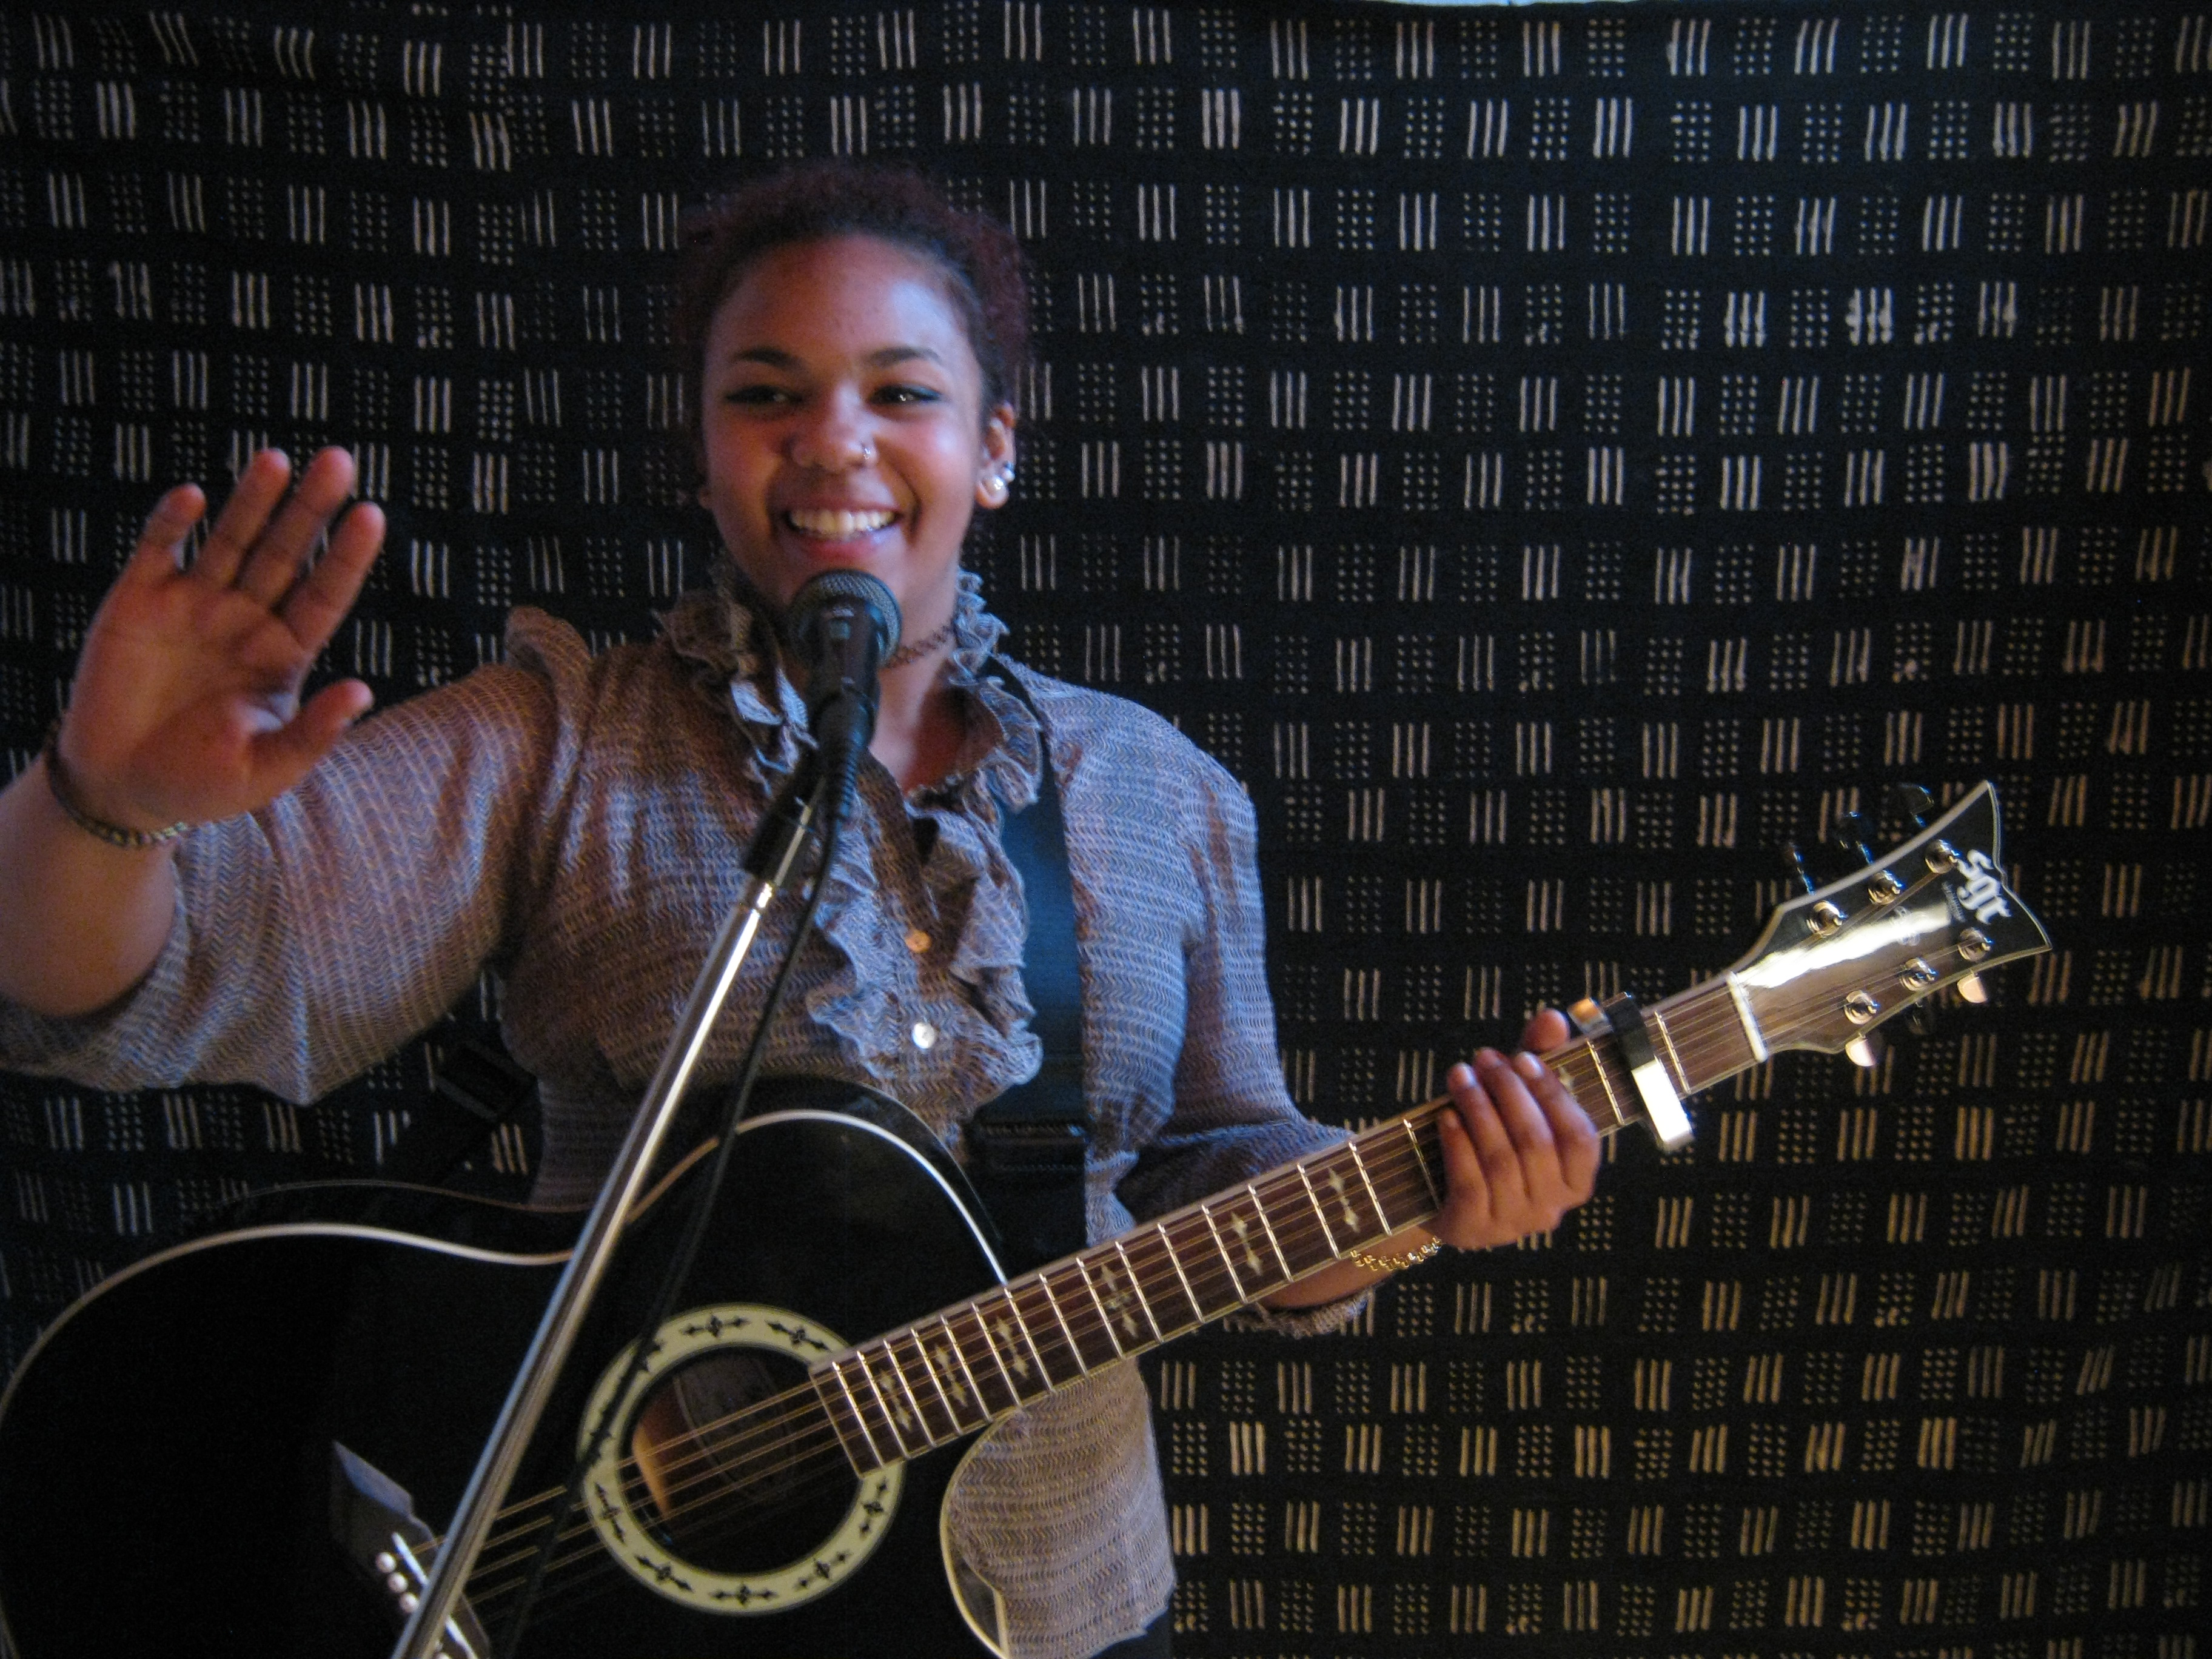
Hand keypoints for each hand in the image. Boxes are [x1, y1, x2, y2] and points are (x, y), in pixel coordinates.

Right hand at [56, 448, 383, 831]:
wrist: (122, 787)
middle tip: (339, 461)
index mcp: (284, 654)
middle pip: (285, 554)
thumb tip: (363, 692)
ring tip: (277, 460)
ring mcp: (193, 605)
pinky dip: (173, 524)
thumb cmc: (201, 782)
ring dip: (252, 501)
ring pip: (231, 542)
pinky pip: (160, 551)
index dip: (347, 557)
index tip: (371, 515)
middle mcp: (245, 619)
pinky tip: (194, 499)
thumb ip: (313, 732)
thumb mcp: (266, 769)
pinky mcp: (138, 601)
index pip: (325, 595)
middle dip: (310, 510)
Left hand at [1423, 1008, 1599, 1249]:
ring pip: (1502, 1159)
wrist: (1435, 1194)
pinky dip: (1458, 1144)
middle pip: (1536, 1142)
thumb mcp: (1515, 1100)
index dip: (1553, 1094)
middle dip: (1508, 1093)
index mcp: (1576, 1180)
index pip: (1580, 1137)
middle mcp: (1551, 1208)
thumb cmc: (1490, 1139)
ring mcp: (1512, 1223)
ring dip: (1479, 1110)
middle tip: (1483, 1058)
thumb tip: (1554, 1018)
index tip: (1522, 1057)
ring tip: (1459, 1076)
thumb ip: (1539, 1060)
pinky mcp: (1473, 1229)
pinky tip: (1445, 1116)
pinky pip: (1470, 1182)